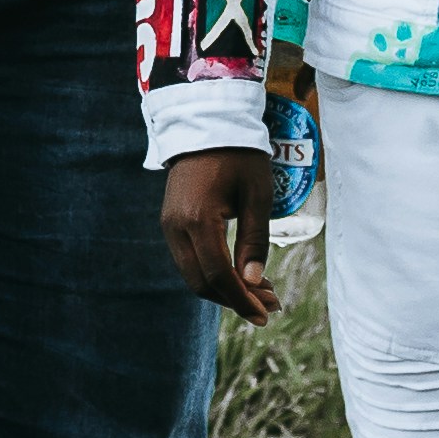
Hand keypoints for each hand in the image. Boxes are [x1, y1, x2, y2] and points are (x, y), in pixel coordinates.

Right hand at [158, 147, 288, 319]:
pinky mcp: (170, 222)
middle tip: (270, 304)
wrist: (206, 123)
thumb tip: (253, 282)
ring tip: (260, 291)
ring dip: (225, 289)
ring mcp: (168, 225)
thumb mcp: (257, 195)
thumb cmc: (239, 155)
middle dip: (235, 299)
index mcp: (198, 219)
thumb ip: (254, 240)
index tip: (266, 314)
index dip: (242, 299)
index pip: (218, 275)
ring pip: (193, 275)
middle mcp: (176, 227)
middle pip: (201, 282)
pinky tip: (239, 273)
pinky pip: (189, 259)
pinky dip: (213, 273)